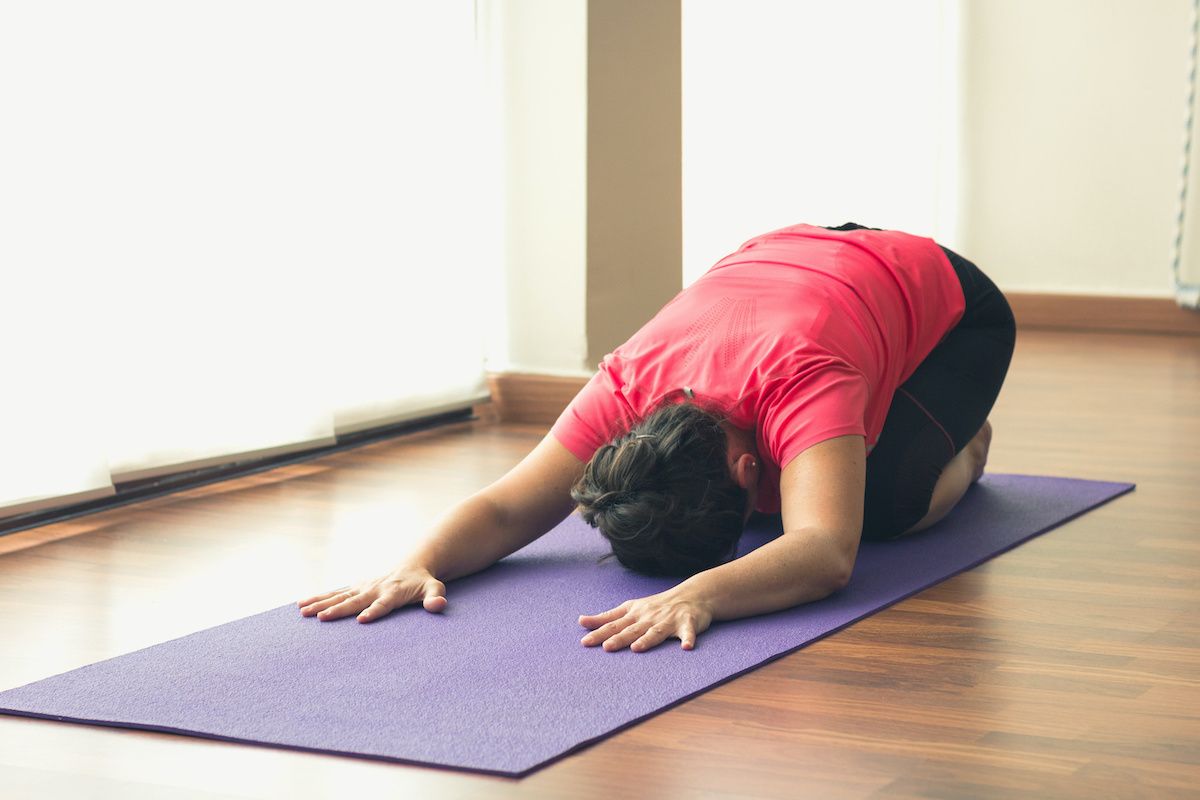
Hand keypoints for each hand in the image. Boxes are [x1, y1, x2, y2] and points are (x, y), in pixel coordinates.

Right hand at [297, 566, 446, 622]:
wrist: (411, 566)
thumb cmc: (423, 583)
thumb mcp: (434, 588)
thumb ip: (435, 597)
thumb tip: (439, 605)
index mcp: (394, 592)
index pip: (384, 604)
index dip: (374, 611)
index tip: (362, 620)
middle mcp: (374, 589)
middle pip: (355, 600)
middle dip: (338, 609)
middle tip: (321, 618)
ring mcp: (362, 587)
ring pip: (339, 596)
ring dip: (321, 603)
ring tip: (303, 612)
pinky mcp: (355, 587)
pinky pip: (334, 593)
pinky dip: (318, 598)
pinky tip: (301, 605)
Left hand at [578, 587, 712, 652]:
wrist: (691, 595)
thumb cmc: (656, 606)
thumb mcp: (630, 609)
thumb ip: (607, 617)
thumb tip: (581, 621)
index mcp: (635, 613)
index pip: (614, 624)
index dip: (599, 632)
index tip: (584, 642)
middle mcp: (649, 616)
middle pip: (632, 629)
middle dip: (619, 638)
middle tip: (606, 647)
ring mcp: (669, 619)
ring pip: (656, 631)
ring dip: (647, 639)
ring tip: (636, 648)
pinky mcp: (688, 623)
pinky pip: (688, 632)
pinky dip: (688, 639)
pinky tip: (687, 647)